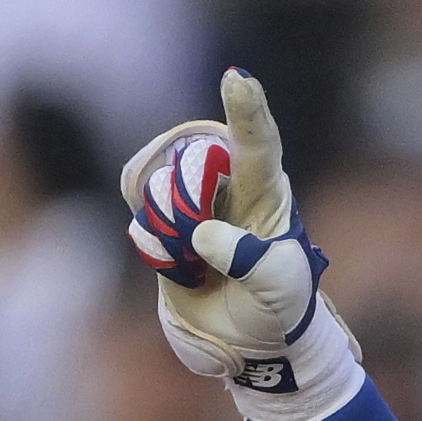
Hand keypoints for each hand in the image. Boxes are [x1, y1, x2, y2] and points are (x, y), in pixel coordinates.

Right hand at [120, 70, 331, 392]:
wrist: (248, 341)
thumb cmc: (279, 307)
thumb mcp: (280, 290)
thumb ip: (251, 261)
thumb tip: (204, 234)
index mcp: (266, 191)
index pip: (259, 142)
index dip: (247, 110)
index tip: (236, 79)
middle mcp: (226, 182)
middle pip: (191, 162)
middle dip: (188, 199)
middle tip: (202, 248)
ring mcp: (189, 198)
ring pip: (160, 188)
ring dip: (171, 230)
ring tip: (199, 264)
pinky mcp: (159, 219)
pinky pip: (141, 218)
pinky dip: (153, 242)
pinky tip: (177, 261)